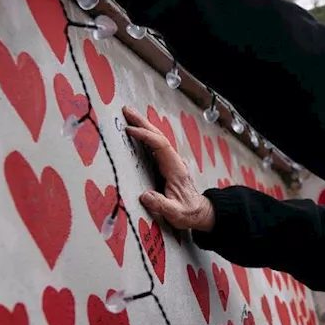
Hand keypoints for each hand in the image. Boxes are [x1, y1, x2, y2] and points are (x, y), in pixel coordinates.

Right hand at [123, 106, 214, 230]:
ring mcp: (171, 162)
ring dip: (143, 126)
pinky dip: (145, 135)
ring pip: (157, 138)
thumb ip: (162, 205)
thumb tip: (145, 196)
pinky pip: (155, 146)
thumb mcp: (176, 213)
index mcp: (176, 169)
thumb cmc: (187, 213)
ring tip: (128, 115)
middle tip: (126, 110)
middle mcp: (174, 161)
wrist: (198, 212)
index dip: (146, 136)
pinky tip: (136, 131)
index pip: (161, 146)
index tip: (130, 131)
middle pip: (159, 136)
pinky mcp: (167, 165)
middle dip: (143, 123)